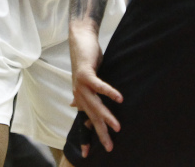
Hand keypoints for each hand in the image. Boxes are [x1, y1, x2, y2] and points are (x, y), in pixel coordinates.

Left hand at [69, 22, 121, 156]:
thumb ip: (85, 93)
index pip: (85, 121)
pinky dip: (108, 92)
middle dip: (101, 132)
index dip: (86, 137)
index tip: (87, 154)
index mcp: (81, 98)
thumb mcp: (86, 79)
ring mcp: (81, 85)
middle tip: (110, 147)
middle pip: (91, 117)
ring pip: (95, 105)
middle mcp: (79, 94)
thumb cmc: (86, 60)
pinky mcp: (85, 73)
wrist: (80, 40)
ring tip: (117, 127)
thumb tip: (75, 105)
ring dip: (106, 116)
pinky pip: (99, 86)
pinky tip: (119, 99)